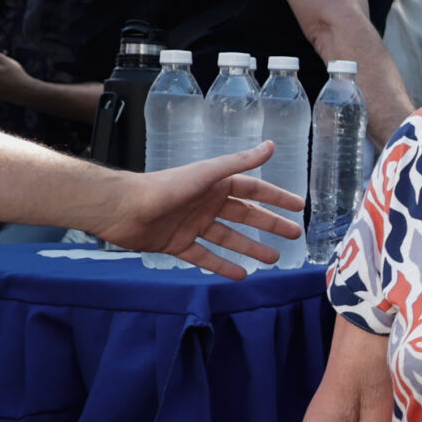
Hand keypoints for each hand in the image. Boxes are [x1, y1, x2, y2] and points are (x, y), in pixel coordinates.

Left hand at [99, 141, 303, 276]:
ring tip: (273, 259)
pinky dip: (222, 266)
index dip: (276, 198)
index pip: (253, 190)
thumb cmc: (165, 188)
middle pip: (245, 215)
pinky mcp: (178, 244)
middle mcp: (206, 204)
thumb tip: (270, 146)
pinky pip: (205, 257)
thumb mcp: (207, 174)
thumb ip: (239, 162)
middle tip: (293, 235)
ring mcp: (193, 225)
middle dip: (269, 225)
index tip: (297, 207)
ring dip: (251, 248)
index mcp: (214, 185)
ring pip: (229, 238)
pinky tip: (241, 275)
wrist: (123, 209)